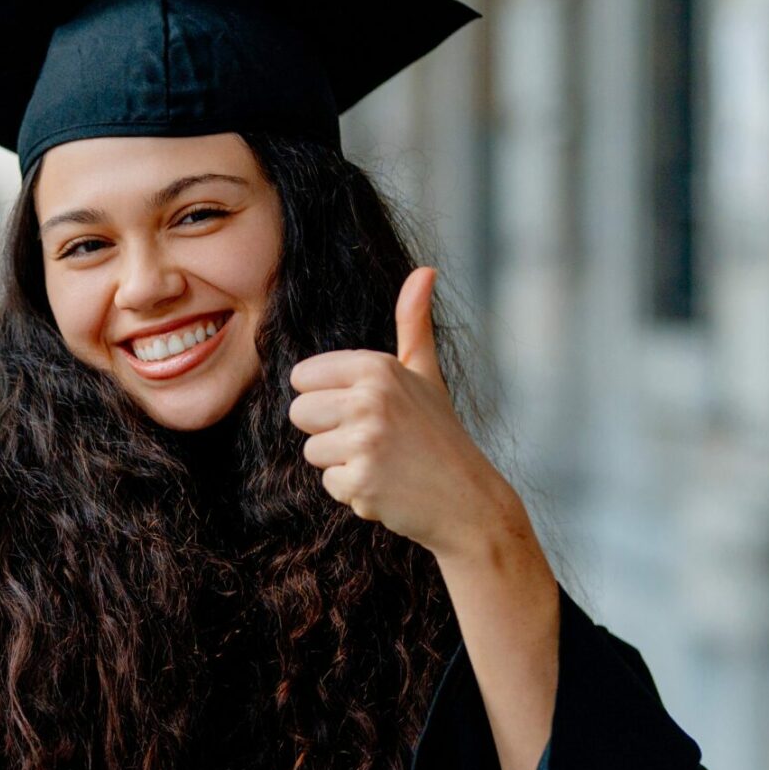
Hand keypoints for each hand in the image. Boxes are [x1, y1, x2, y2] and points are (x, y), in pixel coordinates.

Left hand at [287, 265, 520, 558]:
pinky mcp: (361, 480)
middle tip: (375, 439)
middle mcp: (369, 398)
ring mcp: (365, 440)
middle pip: (300, 414)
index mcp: (376, 367)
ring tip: (383, 462)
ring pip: (312, 451)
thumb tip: (425, 270)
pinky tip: (386, 486)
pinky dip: (354, 491)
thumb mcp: (426, 374)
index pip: (302, 378)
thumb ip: (414, 325)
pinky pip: (329, 484)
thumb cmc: (440, 434)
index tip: (363, 409)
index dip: (326, 398)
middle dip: (329, 432)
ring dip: (342, 462)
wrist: (469, 499)